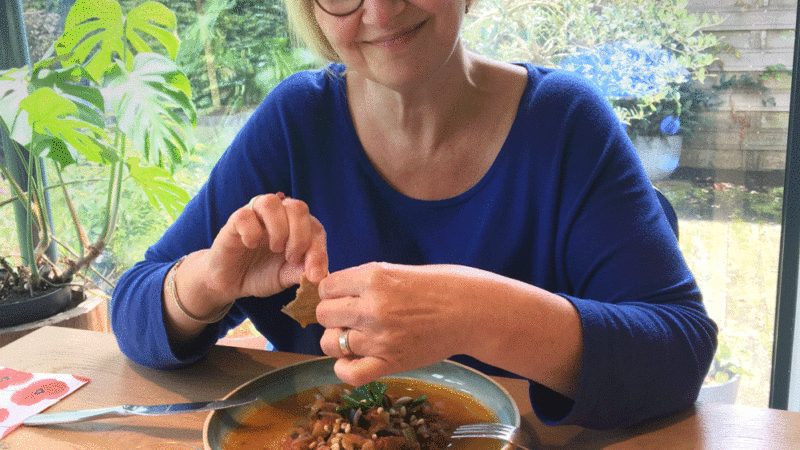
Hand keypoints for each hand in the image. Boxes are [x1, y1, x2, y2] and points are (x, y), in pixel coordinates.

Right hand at [199, 193, 327, 308]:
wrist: (231, 282)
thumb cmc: (261, 273)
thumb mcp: (286, 276)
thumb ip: (302, 271)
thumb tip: (321, 274)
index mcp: (296, 225)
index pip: (315, 227)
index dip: (319, 250)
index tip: (314, 274)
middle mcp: (278, 214)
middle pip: (298, 207)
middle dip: (300, 237)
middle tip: (291, 259)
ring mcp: (256, 214)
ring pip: (272, 203)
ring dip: (278, 229)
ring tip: (275, 249)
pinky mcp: (234, 221)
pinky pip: (245, 215)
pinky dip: (252, 232)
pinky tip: (251, 245)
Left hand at [316, 263, 475, 385]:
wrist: (472, 311)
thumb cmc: (439, 286)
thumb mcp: (396, 270)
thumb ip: (365, 282)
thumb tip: (333, 295)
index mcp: (373, 277)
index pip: (326, 287)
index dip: (333, 292)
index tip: (345, 296)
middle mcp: (372, 307)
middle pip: (324, 314)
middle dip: (333, 315)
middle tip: (351, 316)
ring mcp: (380, 337)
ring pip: (330, 343)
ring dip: (338, 340)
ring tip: (356, 336)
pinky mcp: (391, 362)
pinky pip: (349, 373)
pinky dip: (345, 368)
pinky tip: (354, 360)